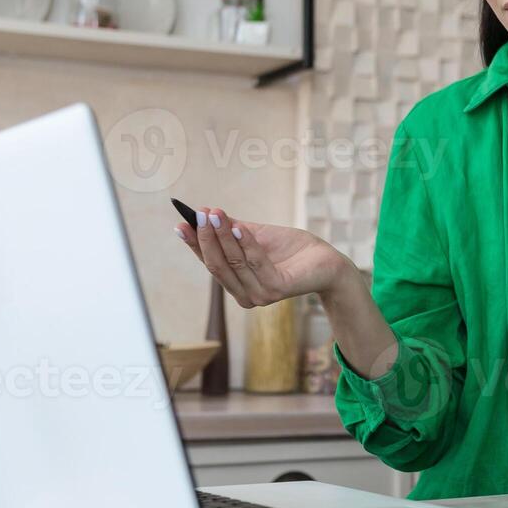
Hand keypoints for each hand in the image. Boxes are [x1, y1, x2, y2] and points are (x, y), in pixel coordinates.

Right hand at [175, 206, 352, 308]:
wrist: (326, 261)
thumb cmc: (291, 249)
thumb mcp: (256, 235)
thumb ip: (232, 228)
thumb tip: (205, 212)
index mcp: (237, 283)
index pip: (210, 262)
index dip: (194, 244)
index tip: (180, 224)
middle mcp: (245, 294)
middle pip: (217, 265)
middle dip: (206, 237)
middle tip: (200, 213)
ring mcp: (260, 295)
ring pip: (234, 263)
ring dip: (223, 236)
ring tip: (216, 213)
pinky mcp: (278, 289)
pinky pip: (257, 263)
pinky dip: (247, 244)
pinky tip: (240, 227)